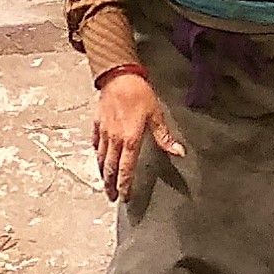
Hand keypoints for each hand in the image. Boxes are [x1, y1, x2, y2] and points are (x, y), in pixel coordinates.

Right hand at [91, 67, 181, 200]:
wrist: (119, 76)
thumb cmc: (139, 94)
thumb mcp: (156, 115)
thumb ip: (164, 136)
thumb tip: (178, 152)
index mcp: (130, 139)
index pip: (126, 169)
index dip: (125, 184)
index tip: (124, 196)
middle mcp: (115, 139)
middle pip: (110, 168)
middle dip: (110, 184)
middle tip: (112, 197)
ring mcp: (104, 132)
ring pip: (101, 158)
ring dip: (102, 173)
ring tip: (104, 184)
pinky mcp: (97, 123)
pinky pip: (95, 143)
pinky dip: (96, 154)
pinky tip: (97, 158)